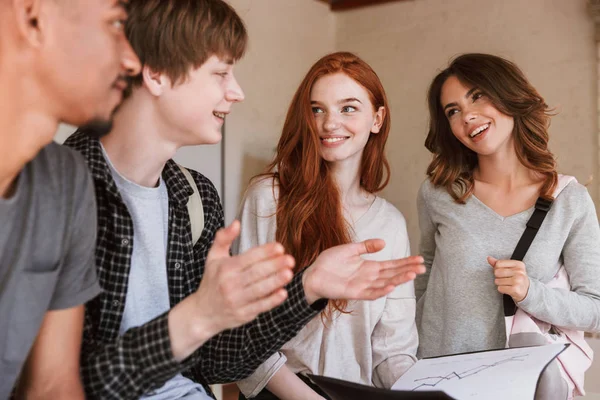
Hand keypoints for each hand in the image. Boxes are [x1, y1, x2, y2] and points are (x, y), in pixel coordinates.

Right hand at [169, 220, 294, 359]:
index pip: (248, 258)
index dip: (265, 252)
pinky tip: (283, 293)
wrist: (202, 313)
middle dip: (274, 265)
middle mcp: (230, 284)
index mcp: (225, 268)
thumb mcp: (213, 257)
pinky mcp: (243, 314)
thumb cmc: (211, 282)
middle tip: (290, 259)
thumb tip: (236, 223)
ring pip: (259, 290)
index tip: (279, 247)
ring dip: (276, 281)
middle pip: (256, 273)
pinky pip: (260, 306)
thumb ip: (224, 238)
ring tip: (289, 273)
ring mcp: (237, 300)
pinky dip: (272, 300)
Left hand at [302, 239, 425, 303]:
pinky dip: (381, 290)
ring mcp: (363, 286)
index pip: (391, 265)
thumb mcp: (349, 249)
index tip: (419, 259)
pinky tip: (391, 286)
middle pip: (392, 274)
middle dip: (407, 270)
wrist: (313, 273)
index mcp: (369, 266)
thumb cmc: (329, 262)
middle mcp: (369, 277)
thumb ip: (366, 246)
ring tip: (412, 274)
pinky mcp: (354, 292)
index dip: (405, 262)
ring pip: (385, 283)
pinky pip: (371, 293)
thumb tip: (384, 242)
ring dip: (398, 279)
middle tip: (422, 267)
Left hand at [488, 256, 529, 302]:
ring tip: (507, 284)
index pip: (498, 263)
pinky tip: (508, 289)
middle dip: (498, 277)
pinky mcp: (515, 289)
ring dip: (500, 284)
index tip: (504, 272)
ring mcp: (518, 281)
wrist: (526, 291)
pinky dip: (502, 290)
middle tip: (506, 279)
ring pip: (497, 281)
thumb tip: (489, 258)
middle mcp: (519, 271)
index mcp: (518, 264)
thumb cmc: (516, 278)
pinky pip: (500, 288)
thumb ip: (499, 263)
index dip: (497, 269)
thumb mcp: (510, 269)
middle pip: (497, 272)